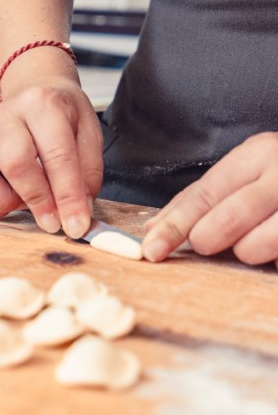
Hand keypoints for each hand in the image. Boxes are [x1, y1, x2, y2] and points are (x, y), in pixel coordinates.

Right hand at [0, 82, 103, 237]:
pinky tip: (14, 194)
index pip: (57, 155)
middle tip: (54, 223)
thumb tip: (80, 210)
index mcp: (43, 105)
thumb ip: (88, 172)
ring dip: (9, 202)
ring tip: (30, 202)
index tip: (77, 225)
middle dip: (38, 201)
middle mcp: (8, 116)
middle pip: (16, 164)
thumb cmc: (62, 114)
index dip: (68, 196)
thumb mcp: (88, 133)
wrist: (34, 89)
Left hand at [143, 132, 277, 266]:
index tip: (150, 250)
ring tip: (257, 240)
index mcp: (259, 154)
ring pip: (257, 246)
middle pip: (228, 219)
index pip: (203, 194)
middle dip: (208, 239)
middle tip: (208, 243)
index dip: (174, 225)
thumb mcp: (249, 171)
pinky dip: (276, 260)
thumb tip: (155, 229)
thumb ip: (204, 198)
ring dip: (248, 252)